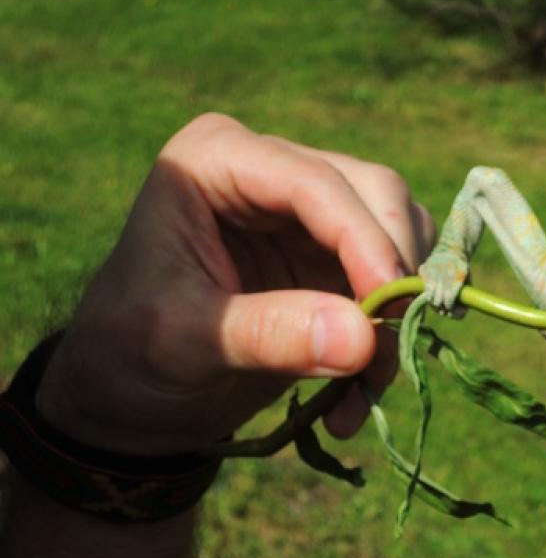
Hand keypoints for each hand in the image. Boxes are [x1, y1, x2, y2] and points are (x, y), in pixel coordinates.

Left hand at [35, 113, 433, 454]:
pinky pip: (399, 282)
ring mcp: (314, 213)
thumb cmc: (131, 354)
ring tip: (363, 388)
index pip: (315, 182)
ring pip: (403, 234)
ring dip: (400, 312)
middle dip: (393, 272)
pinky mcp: (340, 258)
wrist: (130, 396)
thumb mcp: (185, 342)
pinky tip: (357, 395)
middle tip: (387, 349)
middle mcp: (274, 169)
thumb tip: (363, 338)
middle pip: (377, 193)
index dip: (364, 238)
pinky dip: (394, 337)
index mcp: (217, 160)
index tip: (389, 304)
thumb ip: (269, 333)